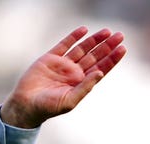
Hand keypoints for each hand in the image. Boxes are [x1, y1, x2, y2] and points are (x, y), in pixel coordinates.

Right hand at [0, 26, 125, 128]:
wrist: (26, 104)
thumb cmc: (49, 107)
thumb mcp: (70, 100)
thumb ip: (85, 87)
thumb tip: (99, 74)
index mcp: (82, 83)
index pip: (101, 68)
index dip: (112, 59)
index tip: (122, 49)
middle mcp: (75, 72)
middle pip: (95, 56)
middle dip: (108, 46)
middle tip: (120, 36)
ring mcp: (64, 64)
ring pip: (83, 48)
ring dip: (95, 40)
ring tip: (107, 31)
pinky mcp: (51, 58)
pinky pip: (65, 44)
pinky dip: (74, 36)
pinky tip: (84, 30)